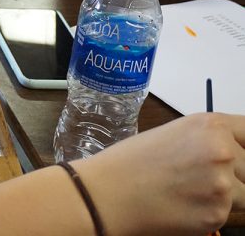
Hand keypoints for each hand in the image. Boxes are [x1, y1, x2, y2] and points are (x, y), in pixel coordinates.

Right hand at [76, 113, 244, 235]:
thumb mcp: (176, 134)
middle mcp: (222, 151)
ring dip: (225, 196)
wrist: (108, 191)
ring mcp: (222, 184)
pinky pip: (226, 213)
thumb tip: (238, 153)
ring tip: (190, 192)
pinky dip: (209, 212)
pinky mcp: (217, 213)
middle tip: (204, 180)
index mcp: (211, 125)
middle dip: (237, 176)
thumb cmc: (132, 161)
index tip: (244, 156)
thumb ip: (211, 140)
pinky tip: (183, 204)